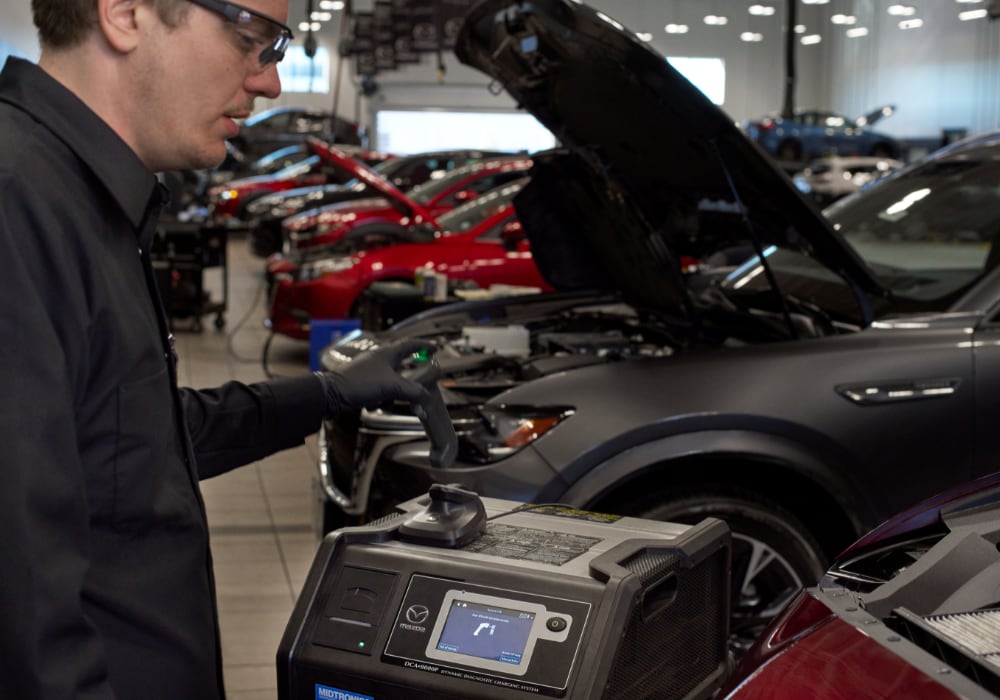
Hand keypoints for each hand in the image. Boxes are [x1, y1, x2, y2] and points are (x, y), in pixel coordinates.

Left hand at [316, 339, 435, 415]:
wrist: (332, 394)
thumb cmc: (360, 384)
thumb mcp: (391, 387)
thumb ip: (412, 391)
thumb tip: (426, 396)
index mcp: (387, 354)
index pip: (410, 345)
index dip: (424, 345)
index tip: (434, 348)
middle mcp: (379, 359)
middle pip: (402, 362)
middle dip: (412, 373)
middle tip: (421, 379)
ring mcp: (370, 371)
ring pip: (392, 378)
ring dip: (396, 389)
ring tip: (395, 399)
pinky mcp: (364, 382)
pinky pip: (381, 388)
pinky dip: (384, 396)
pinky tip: (377, 404)